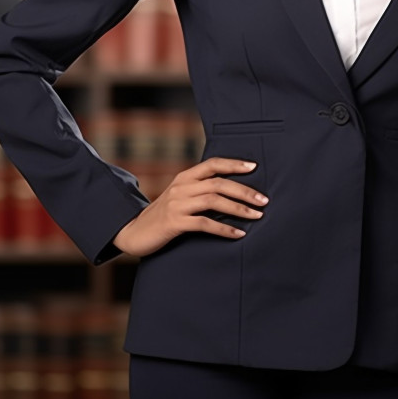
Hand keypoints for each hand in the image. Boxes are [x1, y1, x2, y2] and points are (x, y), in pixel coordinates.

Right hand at [112, 156, 266, 257]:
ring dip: (238, 208)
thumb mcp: (180, 197)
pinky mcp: (174, 223)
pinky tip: (238, 234)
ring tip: (257, 215)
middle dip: (244, 191)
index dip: (234, 164)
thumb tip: (231, 191)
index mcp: (184, 177)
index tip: (254, 167)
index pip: (212, 164)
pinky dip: (224, 228)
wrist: (134, 232)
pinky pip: (204, 224)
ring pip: (213, 201)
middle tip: (264, 200)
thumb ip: (199, 190)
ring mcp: (177, 204)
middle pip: (218, 183)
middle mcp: (181, 187)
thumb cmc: (163, 215)